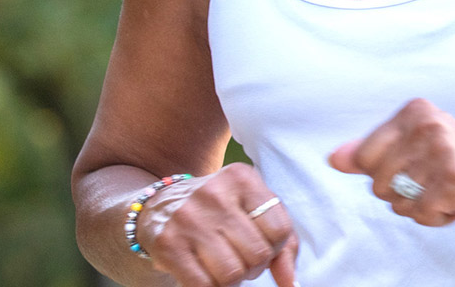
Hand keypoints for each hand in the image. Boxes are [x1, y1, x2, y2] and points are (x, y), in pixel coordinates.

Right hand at [137, 162, 297, 285]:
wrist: (163, 204)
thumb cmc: (221, 210)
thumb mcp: (253, 209)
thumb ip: (283, 241)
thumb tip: (291, 283)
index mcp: (242, 178)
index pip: (280, 230)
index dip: (276, 248)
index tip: (263, 244)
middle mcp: (216, 194)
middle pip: (258, 254)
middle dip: (254, 266)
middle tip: (242, 258)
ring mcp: (190, 218)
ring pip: (232, 274)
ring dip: (233, 280)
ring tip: (225, 265)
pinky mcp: (168, 244)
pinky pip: (203, 286)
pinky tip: (207, 273)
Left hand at [328, 98, 454, 229]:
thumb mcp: (419, 147)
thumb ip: (374, 152)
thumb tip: (334, 158)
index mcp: (416, 111)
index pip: (365, 155)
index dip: (385, 174)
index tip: (416, 166)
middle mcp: (427, 125)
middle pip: (378, 183)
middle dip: (403, 194)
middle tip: (435, 180)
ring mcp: (442, 152)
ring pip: (399, 202)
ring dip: (421, 207)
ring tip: (448, 190)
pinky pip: (421, 215)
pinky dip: (437, 217)